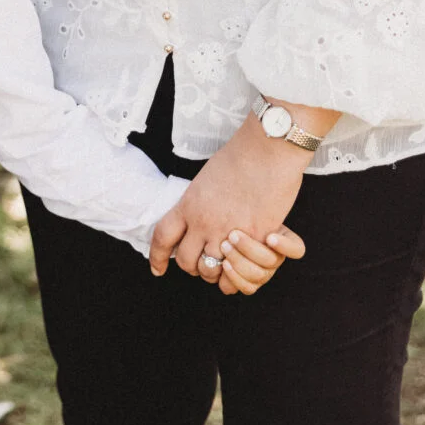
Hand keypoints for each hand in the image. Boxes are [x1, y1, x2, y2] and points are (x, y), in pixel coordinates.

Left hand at [148, 119, 309, 291]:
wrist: (268, 149)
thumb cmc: (240, 156)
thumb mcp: (205, 179)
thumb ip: (197, 203)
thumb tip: (194, 219)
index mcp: (188, 203)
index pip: (162, 237)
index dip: (157, 257)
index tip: (157, 270)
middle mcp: (203, 222)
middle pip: (186, 261)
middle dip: (192, 266)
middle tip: (202, 262)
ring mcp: (227, 233)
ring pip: (210, 272)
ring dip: (215, 272)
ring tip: (223, 264)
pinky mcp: (254, 239)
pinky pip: (237, 273)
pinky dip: (237, 275)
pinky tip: (240, 267)